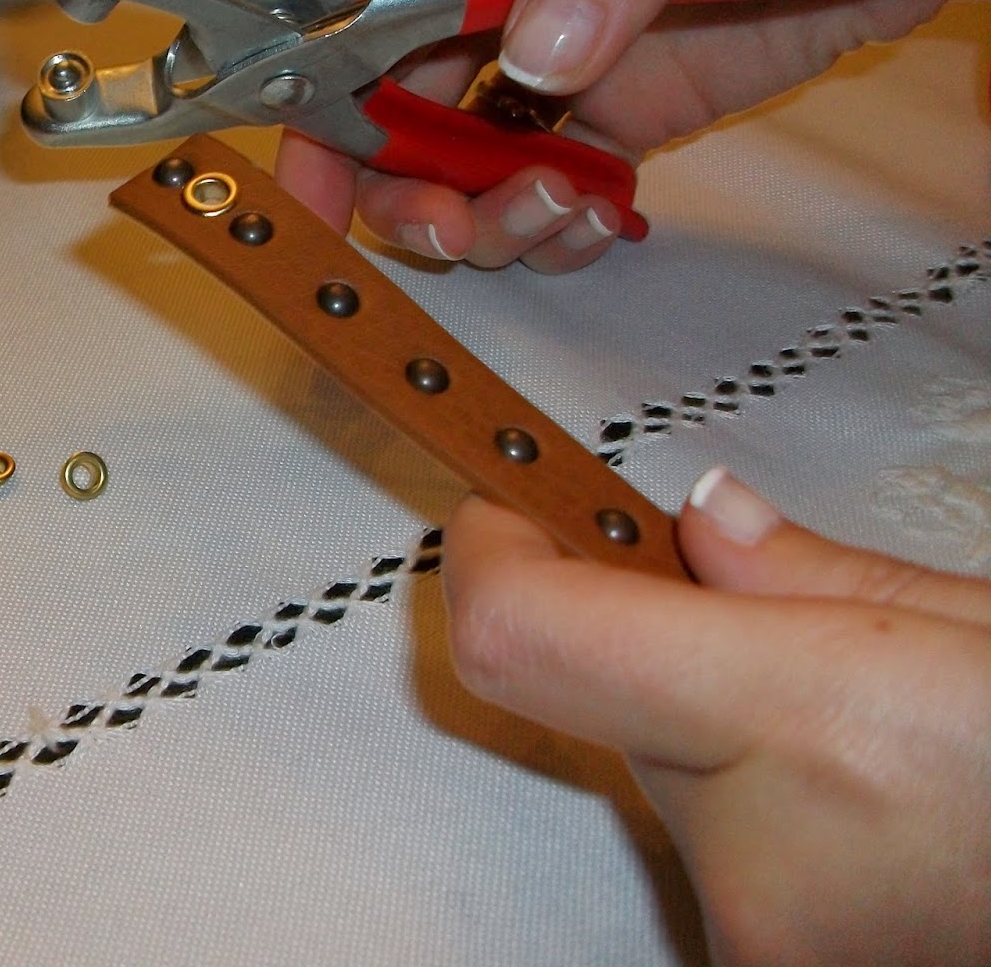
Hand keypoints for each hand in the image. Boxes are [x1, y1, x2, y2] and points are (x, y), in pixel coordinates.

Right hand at [275, 0, 990, 270]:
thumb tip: (536, 56)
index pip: (370, 24)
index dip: (325, 115)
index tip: (318, 198)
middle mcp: (519, 4)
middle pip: (403, 126)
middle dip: (414, 197)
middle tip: (471, 226)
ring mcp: (573, 69)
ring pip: (473, 178)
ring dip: (496, 225)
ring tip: (574, 210)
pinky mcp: (630, 119)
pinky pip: (554, 200)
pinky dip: (558, 234)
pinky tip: (603, 217)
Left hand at [441, 470, 990, 965]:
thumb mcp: (979, 625)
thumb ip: (807, 574)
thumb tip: (694, 521)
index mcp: (804, 726)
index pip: (527, 638)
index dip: (489, 557)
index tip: (505, 508)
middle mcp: (753, 855)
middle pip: (590, 692)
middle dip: (635, 625)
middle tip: (713, 584)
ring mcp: (752, 939)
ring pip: (650, 768)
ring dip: (701, 717)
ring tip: (841, 711)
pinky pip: (699, 841)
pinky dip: (741, 789)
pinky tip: (847, 784)